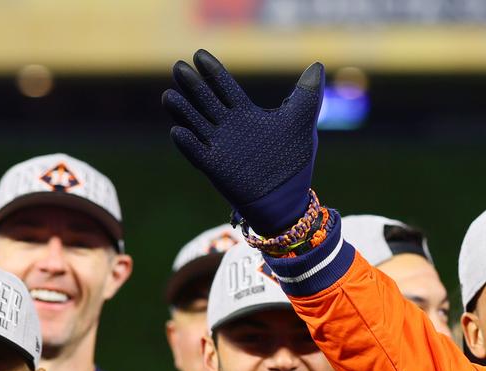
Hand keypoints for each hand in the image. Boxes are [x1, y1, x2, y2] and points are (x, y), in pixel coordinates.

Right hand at [163, 50, 323, 235]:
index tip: (199, 55)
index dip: (212, 71)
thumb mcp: (300, 124)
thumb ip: (307, 95)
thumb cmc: (292, 161)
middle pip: (205, 100)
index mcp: (244, 113)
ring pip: (195, 123)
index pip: (224, 87)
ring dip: (182, 111)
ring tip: (169, 96)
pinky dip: (187, 144)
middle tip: (178, 67)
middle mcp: (227, 126)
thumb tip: (316, 65)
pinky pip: (196, 153)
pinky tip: (178, 132)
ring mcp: (219, 146)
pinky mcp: (215, 168)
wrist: (287, 200)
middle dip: (192, 84)